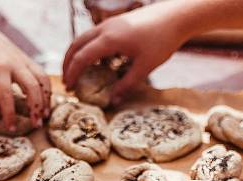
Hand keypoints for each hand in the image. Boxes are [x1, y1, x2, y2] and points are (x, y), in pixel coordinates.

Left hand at [0, 19, 50, 130]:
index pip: (6, 95)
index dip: (10, 114)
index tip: (11, 128)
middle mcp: (14, 63)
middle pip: (32, 86)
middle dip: (36, 107)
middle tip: (36, 125)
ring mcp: (24, 60)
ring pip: (42, 80)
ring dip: (46, 99)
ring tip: (45, 116)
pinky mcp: (29, 60)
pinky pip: (43, 75)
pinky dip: (47, 90)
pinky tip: (45, 103)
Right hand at [63, 2, 187, 102]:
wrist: (176, 16)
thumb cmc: (162, 41)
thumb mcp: (145, 67)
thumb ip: (126, 84)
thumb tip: (112, 101)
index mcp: (109, 40)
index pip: (81, 57)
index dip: (72, 73)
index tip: (69, 88)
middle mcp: (105, 28)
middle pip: (76, 45)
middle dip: (68, 63)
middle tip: (67, 81)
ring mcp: (110, 23)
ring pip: (84, 38)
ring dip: (77, 54)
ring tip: (77, 72)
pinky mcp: (116, 22)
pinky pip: (94, 35)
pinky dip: (89, 48)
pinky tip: (96, 62)